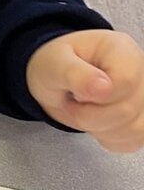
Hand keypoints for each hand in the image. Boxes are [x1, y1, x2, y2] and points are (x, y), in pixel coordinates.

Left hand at [26, 30, 143, 152]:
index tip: (74, 92)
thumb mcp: (54, 64)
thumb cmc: (56, 64)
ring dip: (100, 129)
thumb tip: (104, 88)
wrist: (56, 79)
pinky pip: (133, 140)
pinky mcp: (143, 118)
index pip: (125, 81)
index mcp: (121, 49)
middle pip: (129, 109)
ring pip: (136, 129)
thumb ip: (75, 74)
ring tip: (84, 110)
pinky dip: (109, 138)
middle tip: (73, 101)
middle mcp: (142, 70)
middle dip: (90, 115)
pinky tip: (96, 121)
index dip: (95, 96)